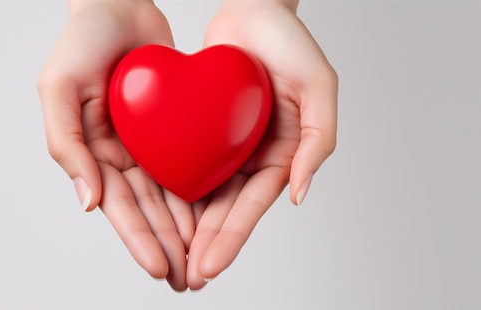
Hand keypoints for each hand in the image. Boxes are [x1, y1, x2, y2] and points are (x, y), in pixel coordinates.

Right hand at [37, 0, 192, 290]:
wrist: (119, 3)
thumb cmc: (82, 41)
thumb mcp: (58, 88)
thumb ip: (66, 146)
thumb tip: (87, 203)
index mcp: (90, 151)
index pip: (118, 206)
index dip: (137, 239)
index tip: (159, 267)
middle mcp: (119, 153)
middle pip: (147, 210)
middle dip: (165, 246)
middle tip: (186, 279)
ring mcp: (146, 142)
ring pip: (169, 195)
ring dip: (183, 230)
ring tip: (200, 261)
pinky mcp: (170, 127)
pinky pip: (186, 165)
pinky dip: (197, 193)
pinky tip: (211, 218)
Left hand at [186, 0, 337, 289]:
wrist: (252, 9)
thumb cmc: (290, 42)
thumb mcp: (320, 85)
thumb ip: (318, 141)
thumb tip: (298, 195)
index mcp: (283, 152)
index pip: (255, 204)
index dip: (234, 237)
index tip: (209, 265)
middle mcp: (254, 155)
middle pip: (228, 210)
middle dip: (209, 246)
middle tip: (187, 278)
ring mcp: (228, 145)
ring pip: (206, 196)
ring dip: (190, 230)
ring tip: (172, 261)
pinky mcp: (204, 130)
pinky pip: (188, 164)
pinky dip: (176, 192)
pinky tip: (160, 216)